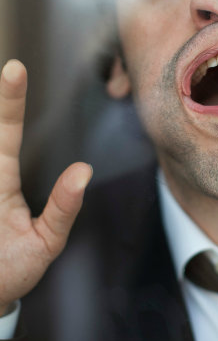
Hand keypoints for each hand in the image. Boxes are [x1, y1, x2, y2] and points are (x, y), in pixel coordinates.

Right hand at [0, 60, 91, 316]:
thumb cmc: (13, 272)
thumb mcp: (44, 243)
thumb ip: (62, 210)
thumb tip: (84, 171)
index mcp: (1, 182)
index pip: (6, 134)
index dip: (10, 102)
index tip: (16, 68)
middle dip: (0, 106)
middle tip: (9, 71)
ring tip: (5, 204)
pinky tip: (0, 207)